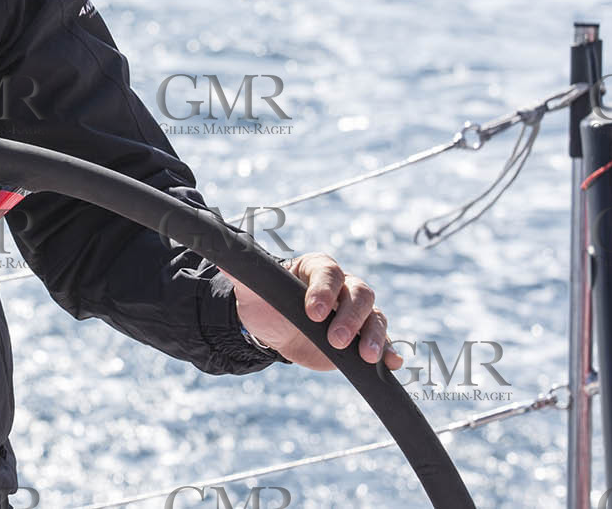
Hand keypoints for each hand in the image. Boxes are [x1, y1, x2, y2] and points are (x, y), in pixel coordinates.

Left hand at [223, 253, 403, 372]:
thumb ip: (240, 268)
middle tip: (335, 339)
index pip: (329, 273)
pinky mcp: (362, 338)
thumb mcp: (250, 286)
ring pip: (376, 316)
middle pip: (360, 293)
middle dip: (350, 317)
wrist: (273, 329)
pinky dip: (391, 350)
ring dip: (375, 335)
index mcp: (317, 268)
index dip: (324, 290)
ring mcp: (356, 313)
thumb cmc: (265, 300)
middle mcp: (343, 286)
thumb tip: (220, 247)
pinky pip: (385, 340)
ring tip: (367, 357)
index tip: (312, 312)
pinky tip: (392, 364)